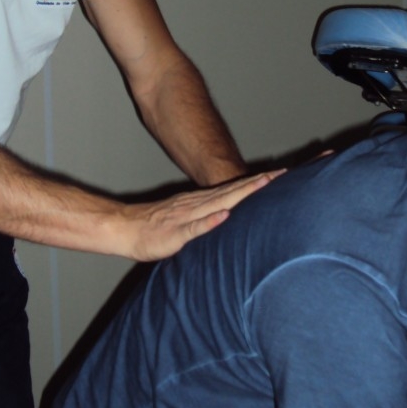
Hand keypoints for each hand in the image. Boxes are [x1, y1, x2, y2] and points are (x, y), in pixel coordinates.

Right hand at [125, 170, 282, 260]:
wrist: (125, 229)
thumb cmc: (156, 229)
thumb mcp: (188, 220)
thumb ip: (207, 217)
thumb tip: (228, 215)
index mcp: (201, 202)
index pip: (234, 190)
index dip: (257, 183)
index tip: (279, 176)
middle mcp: (197, 204)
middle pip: (233, 191)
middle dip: (258, 184)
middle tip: (281, 174)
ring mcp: (187, 217)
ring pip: (218, 203)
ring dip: (240, 194)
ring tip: (261, 185)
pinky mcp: (176, 233)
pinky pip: (194, 227)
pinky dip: (210, 220)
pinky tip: (224, 215)